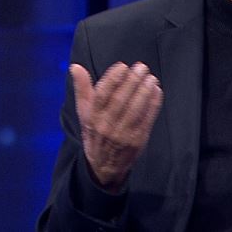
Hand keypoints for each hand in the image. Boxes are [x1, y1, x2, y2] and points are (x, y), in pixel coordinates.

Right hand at [70, 62, 162, 192]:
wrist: (104, 166)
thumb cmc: (95, 133)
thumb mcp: (85, 113)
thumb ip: (82, 89)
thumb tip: (75, 67)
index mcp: (92, 118)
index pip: (101, 95)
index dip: (113, 79)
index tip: (122, 66)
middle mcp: (106, 126)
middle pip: (120, 100)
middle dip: (132, 81)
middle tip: (141, 67)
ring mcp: (123, 134)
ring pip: (135, 109)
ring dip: (145, 91)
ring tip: (151, 77)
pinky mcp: (138, 140)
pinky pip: (147, 119)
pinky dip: (153, 103)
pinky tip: (156, 91)